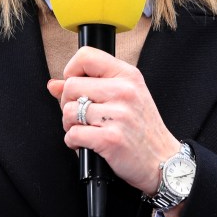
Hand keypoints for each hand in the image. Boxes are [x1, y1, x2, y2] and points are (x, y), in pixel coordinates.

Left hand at [47, 46, 180, 195]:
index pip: (86, 56)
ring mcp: (119, 115)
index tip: (76, 87)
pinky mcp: (111, 139)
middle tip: (81, 116)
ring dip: (70, 125)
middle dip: (68, 104)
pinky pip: (73, 134)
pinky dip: (74, 142)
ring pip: (69, 111)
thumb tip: (53, 84)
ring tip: (86, 130)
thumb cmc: (143, 128)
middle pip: (71, 86)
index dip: (71, 70)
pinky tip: (87, 143)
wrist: (163, 160)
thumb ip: (89, 85)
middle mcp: (124, 91)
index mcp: (128, 76)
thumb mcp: (124, 97)